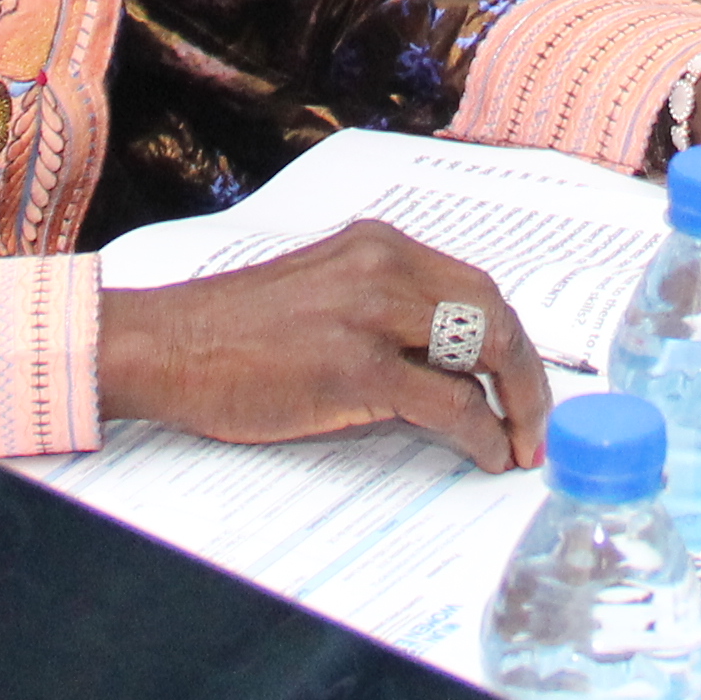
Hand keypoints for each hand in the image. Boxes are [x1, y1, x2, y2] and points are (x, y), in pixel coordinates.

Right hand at [99, 224, 545, 469]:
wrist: (165, 345)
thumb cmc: (233, 333)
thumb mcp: (323, 293)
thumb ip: (384, 310)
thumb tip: (451, 368)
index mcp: (377, 245)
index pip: (474, 286)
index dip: (511, 340)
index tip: (524, 383)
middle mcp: (382, 265)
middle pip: (493, 312)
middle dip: (527, 373)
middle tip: (535, 422)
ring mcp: (370, 313)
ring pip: (483, 349)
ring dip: (514, 403)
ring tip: (517, 444)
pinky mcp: (355, 367)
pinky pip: (447, 403)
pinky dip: (480, 433)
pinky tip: (485, 454)